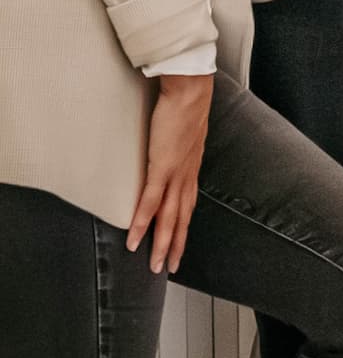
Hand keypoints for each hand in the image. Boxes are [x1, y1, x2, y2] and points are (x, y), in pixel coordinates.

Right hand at [128, 72, 214, 273]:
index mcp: (192, 167)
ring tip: (154, 265)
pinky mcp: (162, 167)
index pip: (189, 203)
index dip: (184, 226)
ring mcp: (175, 172)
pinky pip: (150, 201)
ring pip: (169, 216)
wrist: (191, 90)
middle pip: (182, 217)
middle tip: (169, 268)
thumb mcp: (186, 131)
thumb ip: (179, 145)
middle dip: (176, 244)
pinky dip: (142, 222)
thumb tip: (171, 149)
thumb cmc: (186, 105)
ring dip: (161, 242)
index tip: (180, 244)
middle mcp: (187, 174)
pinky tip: (135, 239)